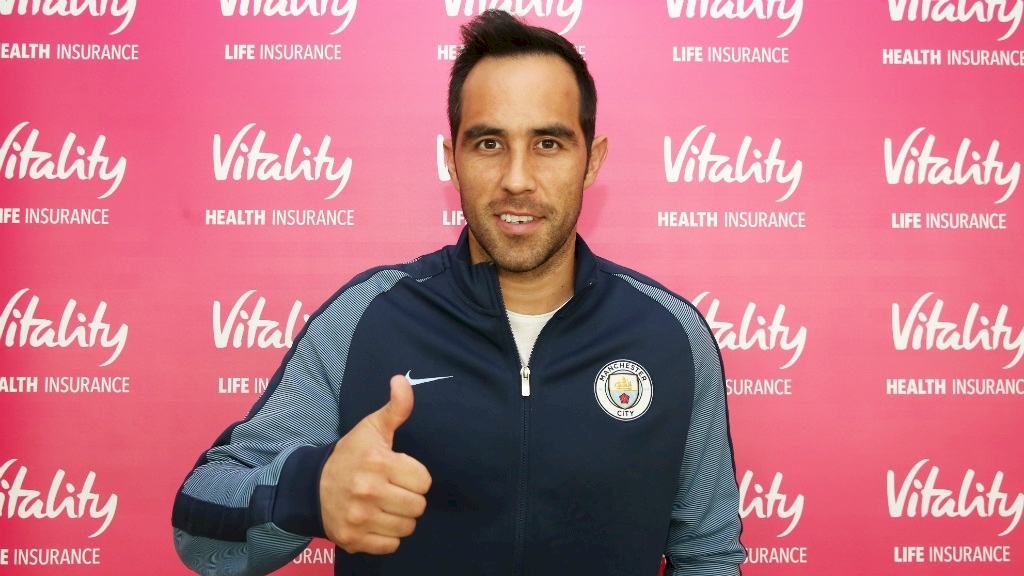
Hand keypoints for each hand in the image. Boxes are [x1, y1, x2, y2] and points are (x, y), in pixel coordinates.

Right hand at [320, 374, 431, 553]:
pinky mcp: (353, 539)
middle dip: (410, 498)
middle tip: (393, 490)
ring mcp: (359, 518)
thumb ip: (395, 407)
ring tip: (386, 505)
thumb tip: (402, 380)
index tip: (400, 472)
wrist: (310, 487)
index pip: (424, 481)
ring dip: (400, 518)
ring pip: (407, 527)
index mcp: (378, 462)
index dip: (415, 476)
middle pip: (418, 506)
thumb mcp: (371, 428)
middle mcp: (368, 491)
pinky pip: (390, 545)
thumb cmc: (349, 455)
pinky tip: (376, 520)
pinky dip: (387, 536)